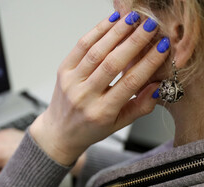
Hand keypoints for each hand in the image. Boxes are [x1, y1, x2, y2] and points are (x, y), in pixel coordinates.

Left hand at [30, 12, 169, 165]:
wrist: (59, 131)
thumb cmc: (89, 128)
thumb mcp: (118, 124)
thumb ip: (140, 107)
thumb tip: (157, 86)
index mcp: (101, 112)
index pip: (130, 83)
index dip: (149, 62)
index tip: (162, 47)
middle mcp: (84, 96)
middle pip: (112, 64)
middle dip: (134, 42)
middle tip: (150, 26)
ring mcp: (71, 82)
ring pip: (95, 52)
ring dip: (116, 33)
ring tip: (133, 19)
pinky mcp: (62, 71)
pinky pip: (80, 47)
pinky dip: (97, 32)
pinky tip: (111, 22)